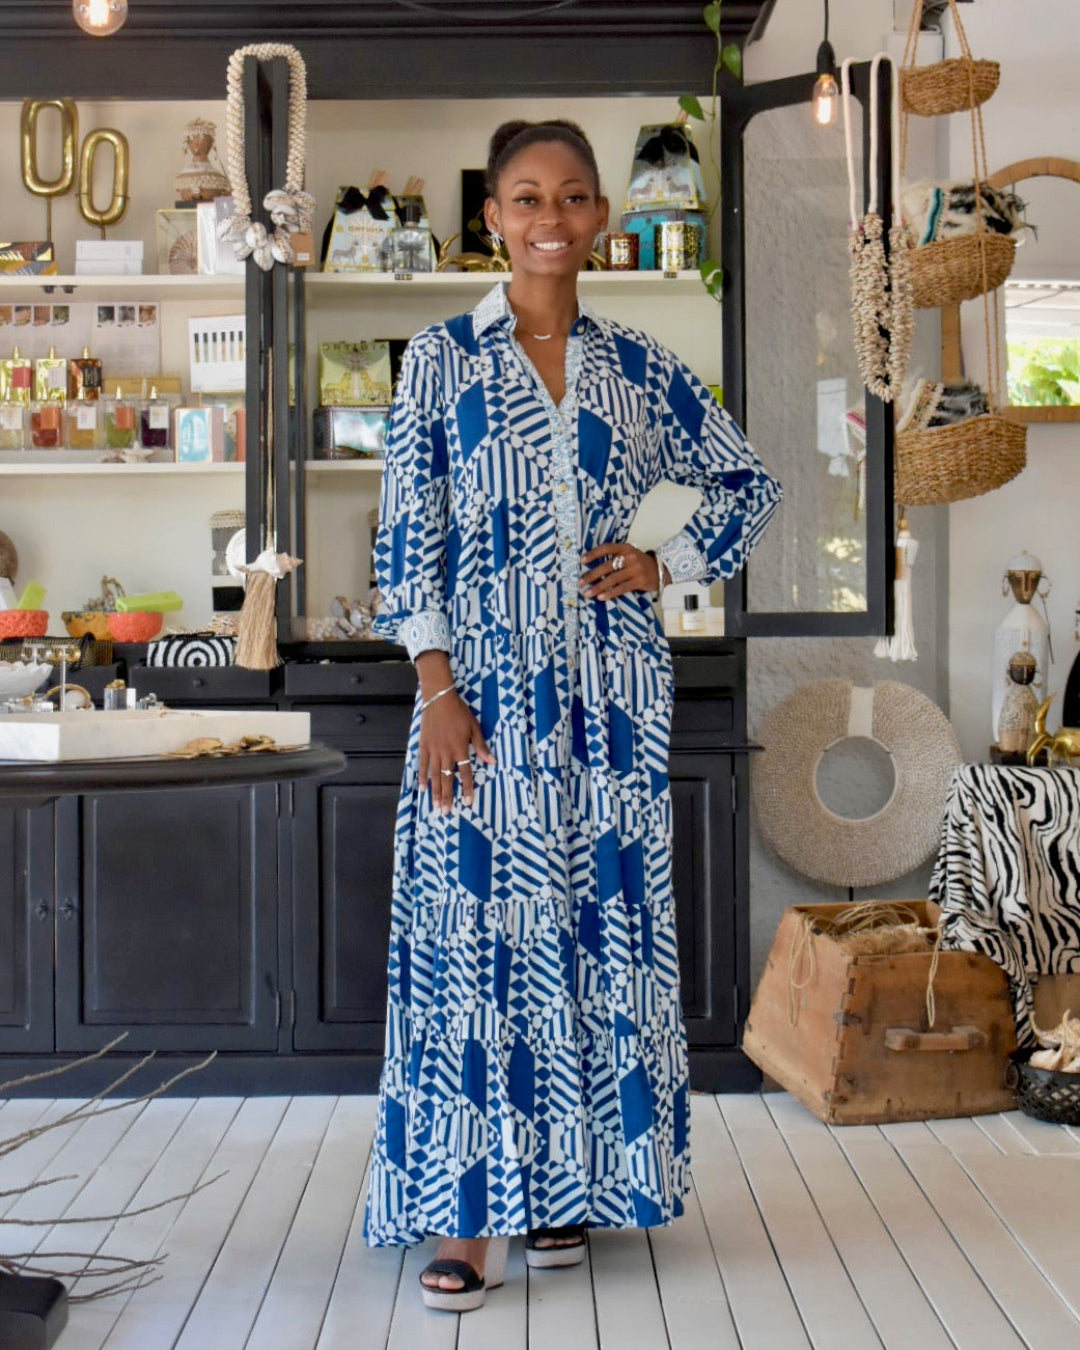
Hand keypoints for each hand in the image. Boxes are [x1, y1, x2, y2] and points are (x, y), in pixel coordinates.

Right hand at [418, 691, 495, 813]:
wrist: (439, 699)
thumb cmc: (460, 712)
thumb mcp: (475, 727)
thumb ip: (482, 746)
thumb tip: (492, 762)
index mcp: (460, 748)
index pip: (465, 772)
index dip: (467, 788)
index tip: (468, 802)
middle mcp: (446, 752)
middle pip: (447, 778)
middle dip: (447, 797)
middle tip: (446, 813)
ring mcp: (433, 750)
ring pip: (434, 775)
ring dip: (436, 792)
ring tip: (436, 806)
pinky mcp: (424, 745)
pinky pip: (422, 764)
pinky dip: (422, 777)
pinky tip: (423, 789)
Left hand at [579, 543, 662, 601]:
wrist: (660, 570)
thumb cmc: (639, 563)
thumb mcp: (629, 554)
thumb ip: (614, 557)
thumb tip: (592, 568)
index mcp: (625, 547)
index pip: (606, 548)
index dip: (593, 554)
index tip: (582, 561)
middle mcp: (630, 557)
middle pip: (607, 566)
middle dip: (591, 575)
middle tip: (580, 582)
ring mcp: (635, 569)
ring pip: (612, 579)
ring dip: (598, 587)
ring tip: (587, 593)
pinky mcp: (639, 581)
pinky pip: (621, 588)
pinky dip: (610, 593)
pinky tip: (601, 597)